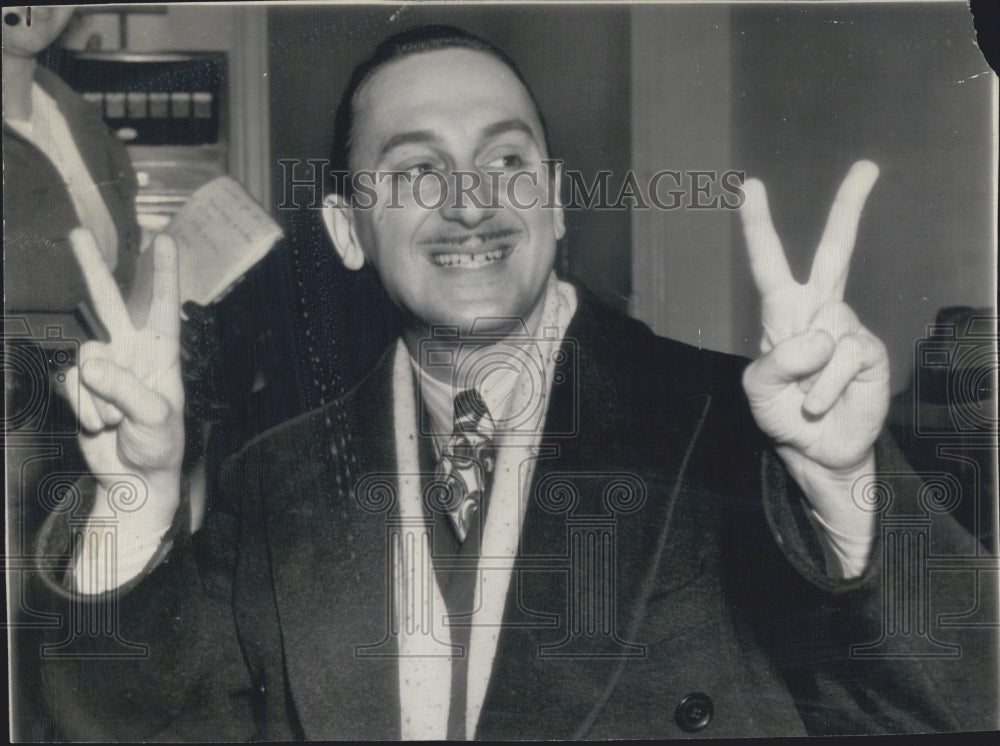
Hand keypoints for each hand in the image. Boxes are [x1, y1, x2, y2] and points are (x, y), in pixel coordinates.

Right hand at [63, 229, 184, 524]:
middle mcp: (132, 354)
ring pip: (85, 360)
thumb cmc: (160, 448)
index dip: (163, 274)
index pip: (163, 307)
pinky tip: (99, 425)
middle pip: (110, 304)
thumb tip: (91, 364)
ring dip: (98, 397)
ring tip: (116, 421)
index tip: (164, 240)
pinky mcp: (81, 388)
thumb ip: (126, 389)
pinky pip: (71, 386)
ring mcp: (104, 370)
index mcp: (162, 355)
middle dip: (94, 269)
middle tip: (77, 233)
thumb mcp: (155, 419)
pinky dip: (83, 408)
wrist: (133, 479)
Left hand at [738, 160, 889, 471]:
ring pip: (826, 333)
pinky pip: (842, 358)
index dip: (759, 226)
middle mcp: (820, 312)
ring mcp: (848, 330)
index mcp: (784, 313)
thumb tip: (822, 336)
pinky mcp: (869, 353)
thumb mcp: (758, 387)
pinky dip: (824, 387)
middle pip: (835, 253)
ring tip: (805, 401)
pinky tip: (821, 404)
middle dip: (849, 208)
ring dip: (808, 377)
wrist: (815, 452)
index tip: (750, 186)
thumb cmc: (781, 414)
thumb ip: (778, 359)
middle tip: (867, 166)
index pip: (770, 262)